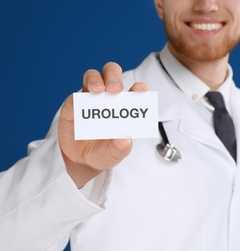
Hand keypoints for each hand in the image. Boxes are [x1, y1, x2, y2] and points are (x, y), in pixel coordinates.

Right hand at [58, 62, 147, 187]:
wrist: (83, 162)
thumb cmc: (105, 151)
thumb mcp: (117, 153)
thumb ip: (122, 147)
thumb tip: (124, 139)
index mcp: (125, 105)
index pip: (134, 90)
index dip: (138, 87)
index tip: (141, 89)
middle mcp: (108, 97)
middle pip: (111, 73)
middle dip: (114, 77)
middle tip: (115, 89)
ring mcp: (90, 99)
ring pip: (92, 77)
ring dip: (95, 80)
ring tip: (98, 91)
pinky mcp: (72, 107)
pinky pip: (73, 98)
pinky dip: (77, 99)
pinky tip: (80, 107)